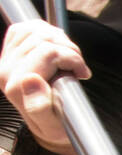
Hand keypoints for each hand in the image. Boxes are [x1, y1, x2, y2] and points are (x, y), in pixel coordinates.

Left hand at [0, 20, 89, 154]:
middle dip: (67, 49)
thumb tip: (30, 80)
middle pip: (41, 38)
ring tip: (69, 58)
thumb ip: (40, 107)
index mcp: (15, 86)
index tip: (82, 73)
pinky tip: (55, 47)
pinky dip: (44, 32)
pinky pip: (25, 28)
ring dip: (58, 39)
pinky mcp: (9, 51)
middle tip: (78, 66)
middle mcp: (5, 70)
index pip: (47, 52)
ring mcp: (5, 59)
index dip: (70, 58)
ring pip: (34, 29)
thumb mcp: (53, 124)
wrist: (50, 125)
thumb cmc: (56, 125)